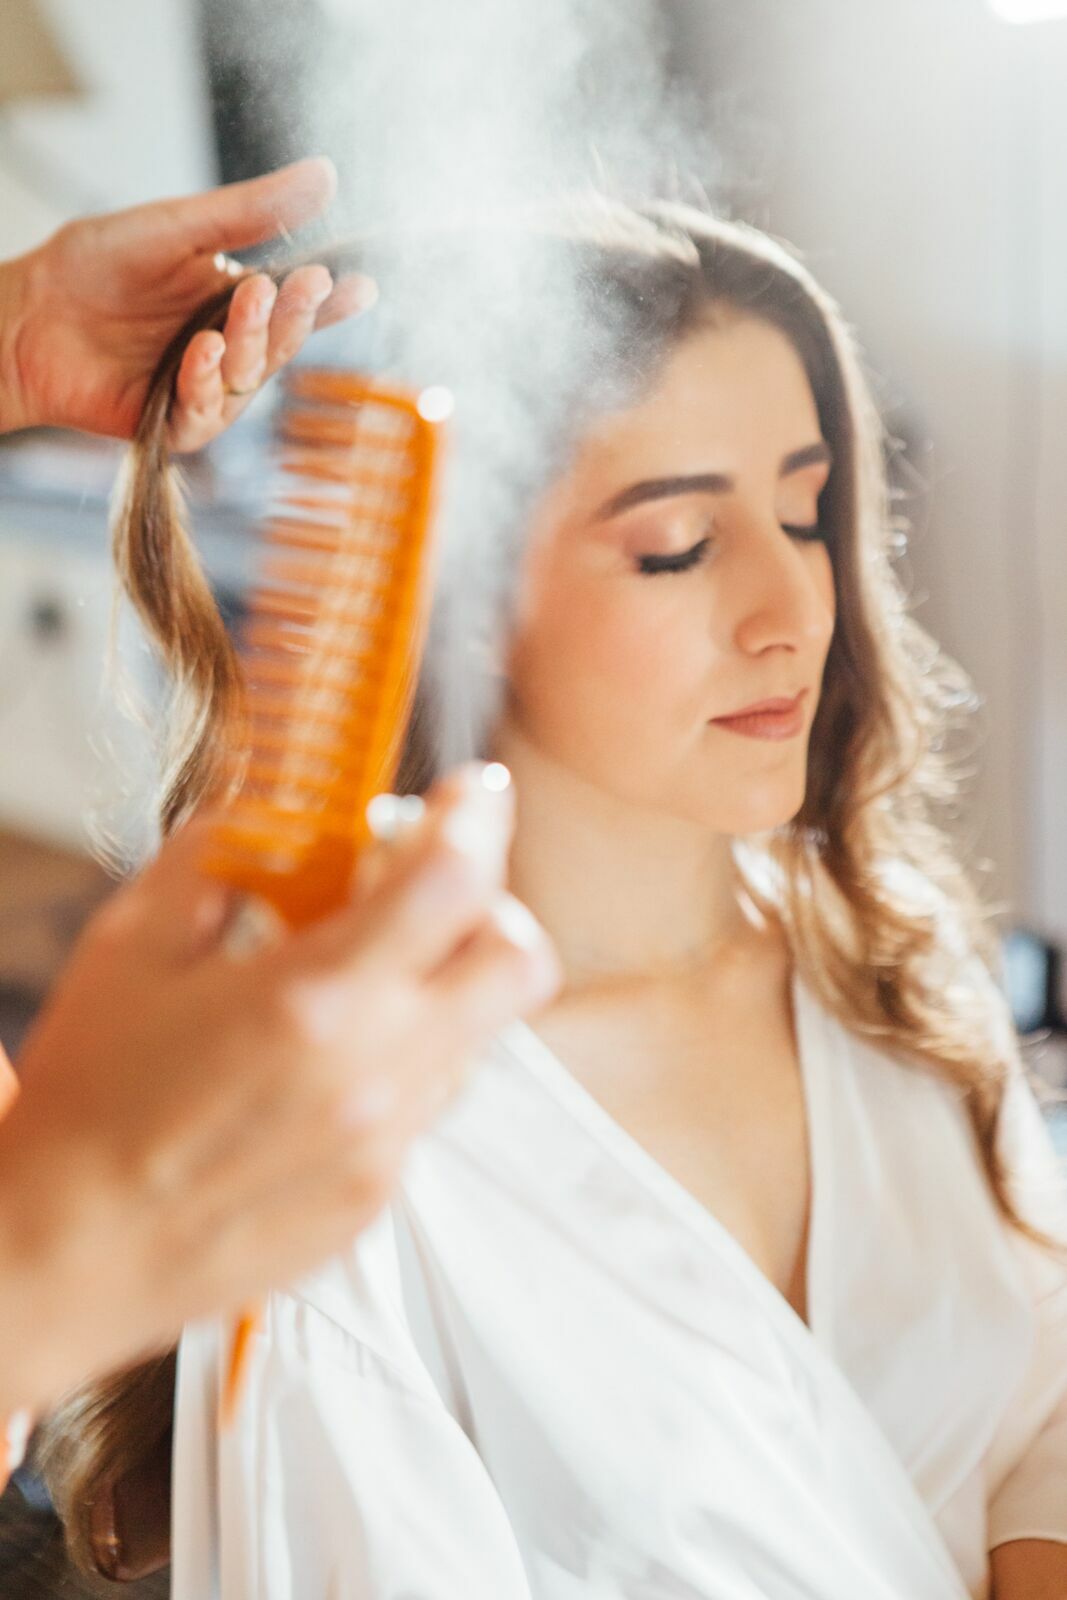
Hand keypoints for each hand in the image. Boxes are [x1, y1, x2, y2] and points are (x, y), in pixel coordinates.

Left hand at [0, 156, 372, 450]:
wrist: (30, 315)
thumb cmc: (96, 268)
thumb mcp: (180, 227)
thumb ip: (252, 211)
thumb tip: (326, 177)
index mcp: (236, 300)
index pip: (298, 303)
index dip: (331, 299)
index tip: (359, 284)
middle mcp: (229, 348)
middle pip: (283, 342)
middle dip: (296, 315)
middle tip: (303, 283)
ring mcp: (206, 390)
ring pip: (251, 378)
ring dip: (250, 343)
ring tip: (238, 308)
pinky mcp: (177, 426)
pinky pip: (207, 413)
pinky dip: (205, 382)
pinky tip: (201, 352)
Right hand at [0, 764, 558, 1411]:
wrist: (60, 1257)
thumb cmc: (86, 1108)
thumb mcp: (130, 947)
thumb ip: (217, 859)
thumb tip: (273, 815)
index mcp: (314, 1000)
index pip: (456, 880)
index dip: (479, 817)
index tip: (472, 792)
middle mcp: (374, 1075)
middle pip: (517, 960)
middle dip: (491, 903)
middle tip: (429, 887)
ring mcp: (386, 1144)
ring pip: (482, 1031)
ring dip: (446, 982)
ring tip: (360, 975)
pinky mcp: (377, 1195)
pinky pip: (431, 1100)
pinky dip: (408, 1053)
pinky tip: (331, 1055)